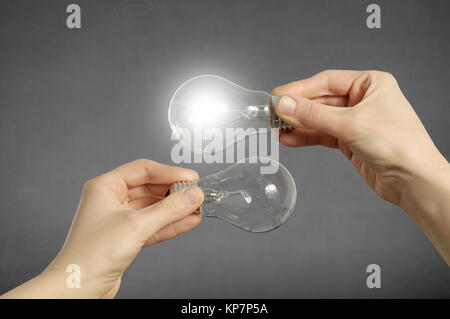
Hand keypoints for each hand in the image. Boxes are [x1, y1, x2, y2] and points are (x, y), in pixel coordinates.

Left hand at [2, 159, 203, 297]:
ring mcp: (119, 220)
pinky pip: (153, 225)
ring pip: (153, 208)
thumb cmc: (91, 254)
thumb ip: (169, 209)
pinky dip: (170, 224)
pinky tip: (188, 221)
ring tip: (196, 207)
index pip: (143, 170)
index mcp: (105, 187)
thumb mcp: (136, 225)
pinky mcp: (126, 238)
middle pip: (150, 188)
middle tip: (195, 193)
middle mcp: (111, 200)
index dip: (169, 172)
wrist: (78, 287)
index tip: (190, 178)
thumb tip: (192, 195)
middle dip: (173, 191)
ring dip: (175, 209)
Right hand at [272, 70, 449, 263]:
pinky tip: (291, 138)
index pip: (326, 81)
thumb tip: (285, 105)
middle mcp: (362, 100)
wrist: (413, 180)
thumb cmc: (400, 145)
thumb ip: (314, 115)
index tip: (278, 97)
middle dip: (297, 109)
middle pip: (320, 100)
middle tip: (274, 114)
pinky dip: (306, 137)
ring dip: (298, 124)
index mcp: (370, 84)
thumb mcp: (351, 124)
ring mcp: (355, 121)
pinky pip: (322, 134)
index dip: (299, 89)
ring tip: (278, 129)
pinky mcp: (350, 140)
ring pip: (319, 119)